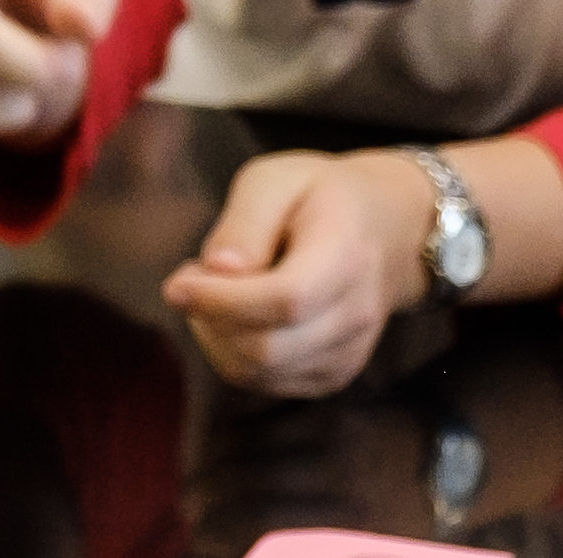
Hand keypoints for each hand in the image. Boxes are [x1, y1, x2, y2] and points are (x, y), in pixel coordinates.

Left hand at [169, 147, 415, 397]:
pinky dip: (233, 354)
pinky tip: (235, 314)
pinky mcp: (334, 374)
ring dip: (216, 338)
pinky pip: (267, 383)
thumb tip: (217, 270)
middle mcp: (357, 312)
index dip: (223, 301)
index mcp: (346, 253)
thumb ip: (245, 221)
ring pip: (260, 373)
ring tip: (214, 291)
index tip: (176, 284)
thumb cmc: (319, 196)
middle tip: (192, 277)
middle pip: (268, 348)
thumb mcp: (276, 179)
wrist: (387, 228)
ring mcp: (350, 351)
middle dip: (210, 320)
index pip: (286, 300)